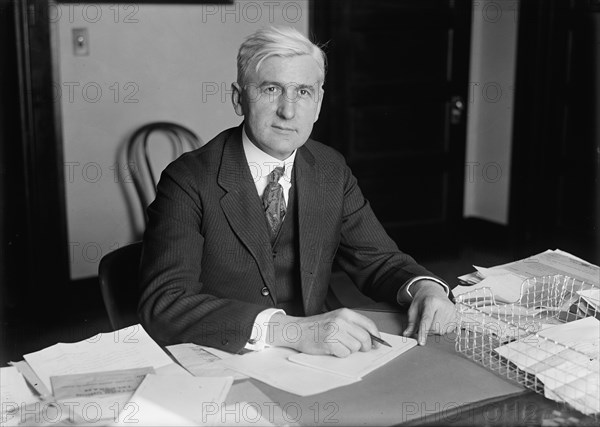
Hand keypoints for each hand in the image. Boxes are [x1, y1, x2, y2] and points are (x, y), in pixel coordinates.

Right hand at [268, 308, 382, 356]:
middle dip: (365, 347)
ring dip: (349, 350)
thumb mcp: (336, 318)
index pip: (368, 324)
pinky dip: (340, 354)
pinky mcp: (329, 343)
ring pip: (355, 347)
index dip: (376, 336)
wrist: (297, 330)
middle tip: (361, 349)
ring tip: (339, 345)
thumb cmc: (317, 326)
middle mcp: (341, 320)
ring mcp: (334, 331)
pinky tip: (332, 349)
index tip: (378, 343)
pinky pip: (344, 354)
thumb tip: (372, 339)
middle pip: (365, 338)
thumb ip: (353, 325)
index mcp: (345, 313)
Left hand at [402, 280, 455, 345]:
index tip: (421, 342)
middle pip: (434, 328)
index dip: (423, 332)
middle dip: (427, 330)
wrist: (434, 291)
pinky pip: (447, 331)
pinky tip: (439, 321)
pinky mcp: (456, 316)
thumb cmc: (423, 300)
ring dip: (434, 331)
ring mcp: (452, 311)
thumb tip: (407, 334)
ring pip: (441, 331)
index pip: (427, 320)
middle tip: (424, 323)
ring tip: (432, 320)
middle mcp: (444, 306)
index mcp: (432, 302)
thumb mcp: (414, 308)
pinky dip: (441, 329)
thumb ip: (411, 323)